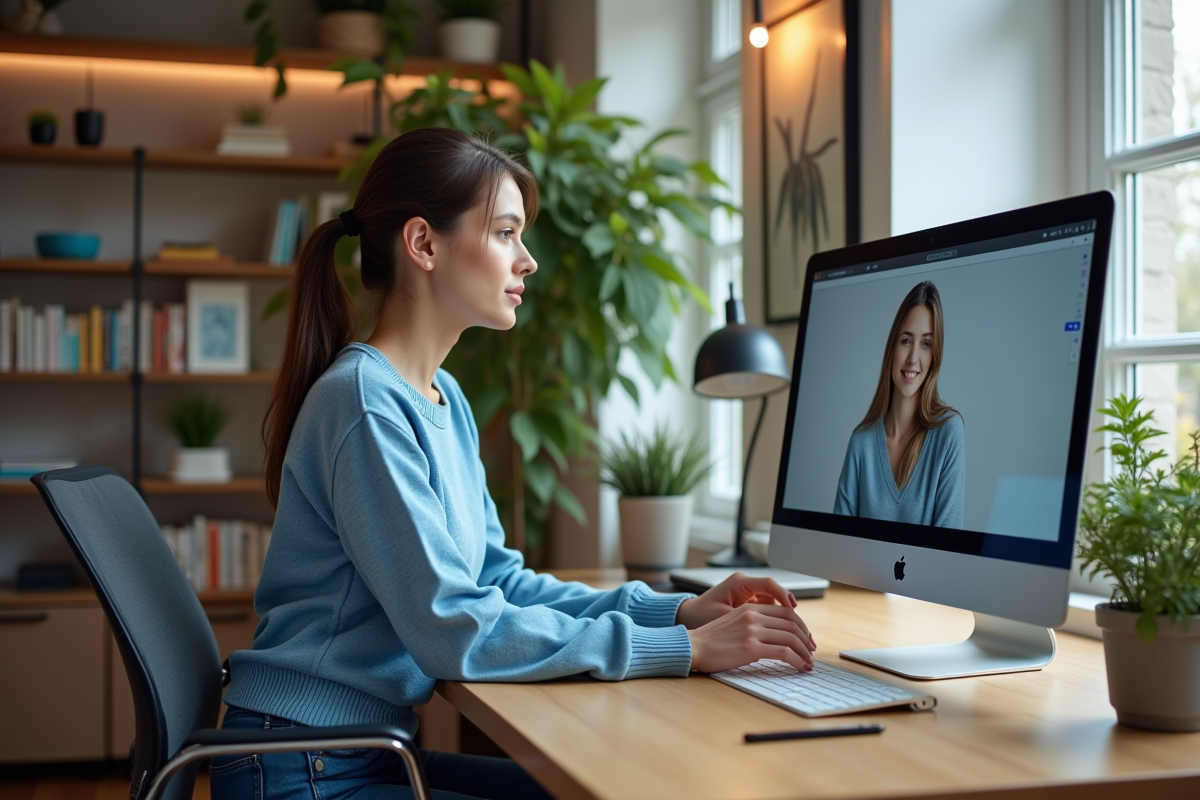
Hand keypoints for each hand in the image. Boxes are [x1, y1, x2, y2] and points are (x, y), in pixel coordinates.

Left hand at [675, 572, 800, 629]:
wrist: (688, 619)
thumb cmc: (700, 616)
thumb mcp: (723, 617)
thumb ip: (746, 620)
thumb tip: (769, 628)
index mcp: (738, 583)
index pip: (768, 584)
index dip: (783, 595)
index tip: (793, 608)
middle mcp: (746, 586)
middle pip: (777, 596)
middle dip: (793, 615)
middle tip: (804, 632)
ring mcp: (748, 595)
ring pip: (775, 606)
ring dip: (788, 622)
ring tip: (801, 640)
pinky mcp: (749, 606)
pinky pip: (769, 612)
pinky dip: (778, 625)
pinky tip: (787, 640)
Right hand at [686, 603, 815, 673]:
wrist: (693, 647)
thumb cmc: (711, 639)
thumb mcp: (733, 622)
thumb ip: (753, 623)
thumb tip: (775, 635)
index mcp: (750, 608)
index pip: (786, 612)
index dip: (801, 626)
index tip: (806, 638)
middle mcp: (753, 616)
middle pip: (792, 624)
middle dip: (806, 639)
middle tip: (811, 651)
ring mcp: (752, 631)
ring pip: (791, 638)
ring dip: (805, 652)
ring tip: (808, 662)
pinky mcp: (751, 648)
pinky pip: (784, 653)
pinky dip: (797, 661)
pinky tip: (801, 667)